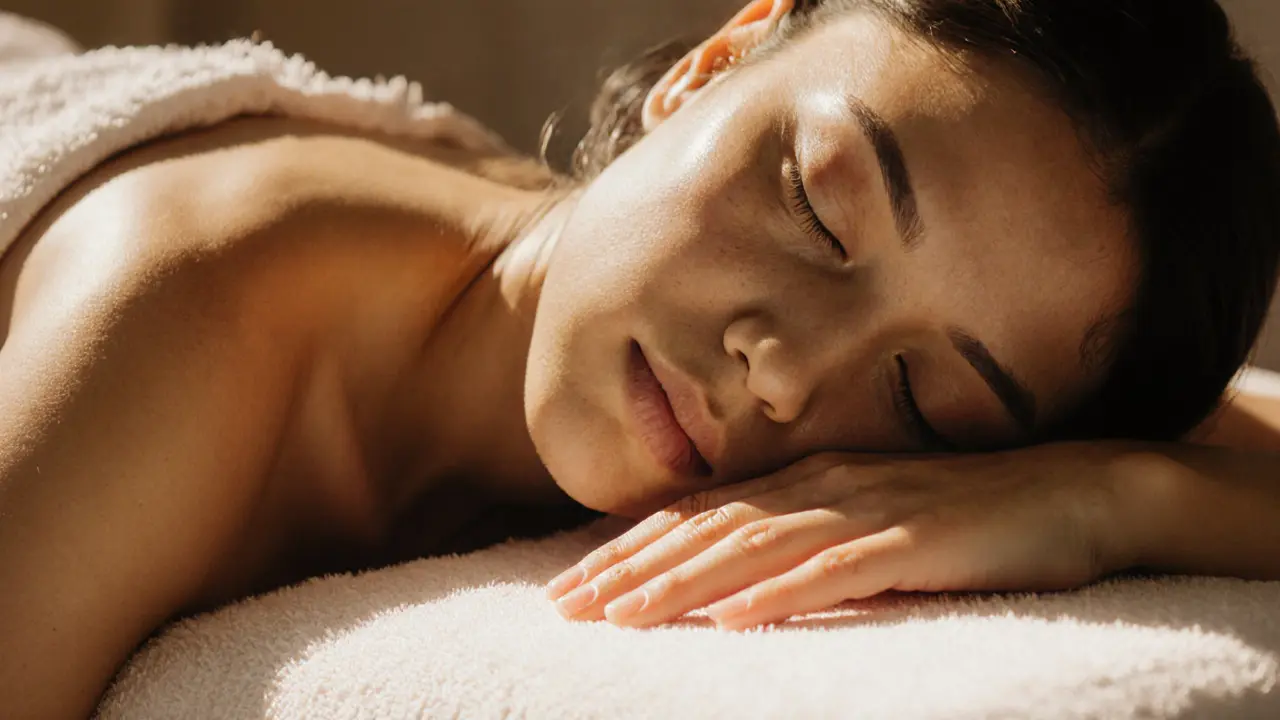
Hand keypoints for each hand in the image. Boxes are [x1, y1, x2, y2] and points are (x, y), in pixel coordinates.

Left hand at [545, 443, 1142, 630]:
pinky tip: (734, 619)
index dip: (629, 549)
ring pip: (756, 547)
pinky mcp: (919, 539)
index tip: (570, 584)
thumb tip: (731, 579)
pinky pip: (838, 570)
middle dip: (630, 568)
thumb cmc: (969, 513)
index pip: (699, 515)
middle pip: (708, 529)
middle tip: (564, 607)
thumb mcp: (868, 519)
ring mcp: (870, 508)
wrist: (1077, 491)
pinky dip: (781, 593)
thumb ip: (803, 538)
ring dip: (683, 583)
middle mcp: (825, 485)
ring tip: (621, 617)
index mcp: (807, 479)